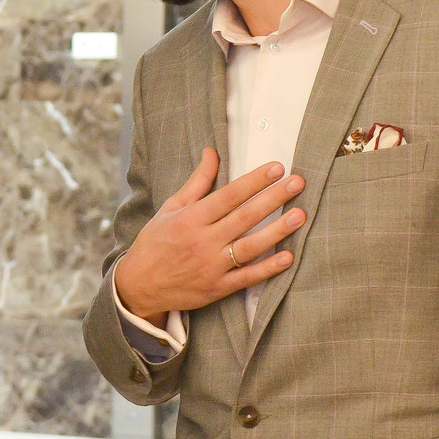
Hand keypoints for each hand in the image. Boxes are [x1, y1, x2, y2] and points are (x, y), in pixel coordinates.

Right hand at [112, 149, 303, 318]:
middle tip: (298, 183)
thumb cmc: (156, 241)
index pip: (229, 196)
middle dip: (273, 198)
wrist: (139, 285)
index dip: (254, 181)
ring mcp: (211, 266)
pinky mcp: (217, 288)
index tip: (276, 167)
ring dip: (277, 231)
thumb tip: (212, 151)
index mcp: (191, 218)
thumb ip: (197, 181)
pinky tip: (288, 256)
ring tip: (299, 216)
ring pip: (250, 246)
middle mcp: (203, 241)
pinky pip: (247, 277)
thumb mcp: (172, 207)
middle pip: (245, 217)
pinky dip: (268, 268)